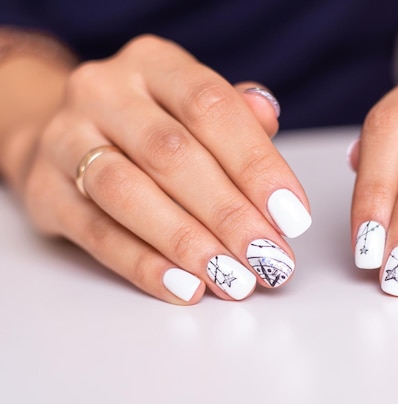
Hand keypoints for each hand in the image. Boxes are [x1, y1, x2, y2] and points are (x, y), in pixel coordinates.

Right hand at [21, 35, 311, 303]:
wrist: (68, 134)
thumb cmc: (152, 126)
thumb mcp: (194, 107)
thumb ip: (236, 116)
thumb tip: (268, 117)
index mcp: (154, 64)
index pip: (211, 106)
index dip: (256, 163)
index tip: (292, 216)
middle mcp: (104, 92)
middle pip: (171, 154)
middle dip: (228, 214)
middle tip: (268, 258)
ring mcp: (65, 139)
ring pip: (128, 194)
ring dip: (188, 243)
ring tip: (233, 279)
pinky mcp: (44, 191)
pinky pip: (96, 232)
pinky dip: (144, 265)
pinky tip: (185, 286)